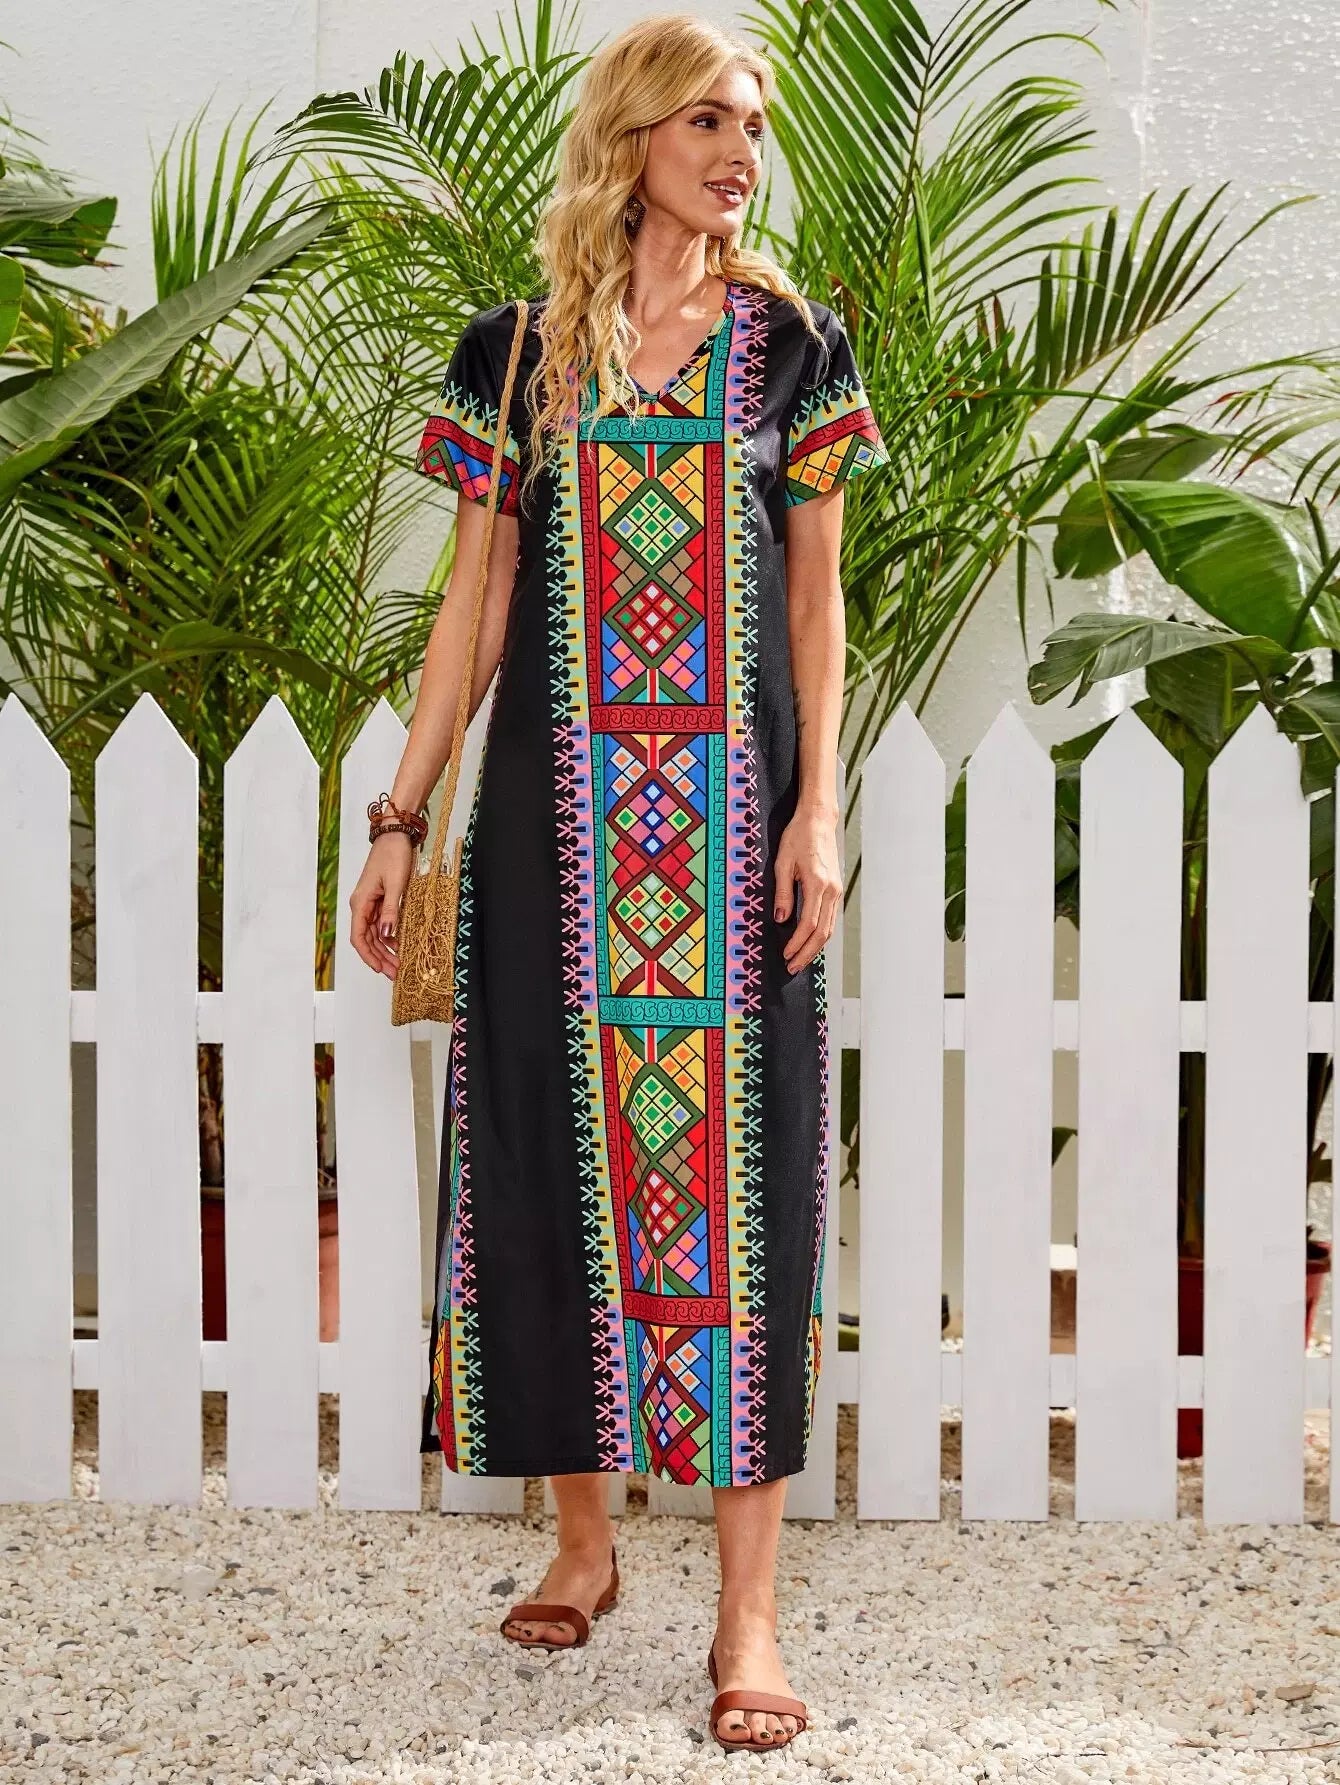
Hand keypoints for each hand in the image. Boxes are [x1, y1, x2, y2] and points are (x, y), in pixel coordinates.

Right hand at [349, 831, 415, 978]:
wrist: (395, 835)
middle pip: (367, 940)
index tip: (380, 970)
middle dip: (380, 958)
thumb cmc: (393, 855)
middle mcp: (362, 905)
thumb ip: (391, 911)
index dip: (368, 956)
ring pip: (375, 934)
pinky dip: (390, 936)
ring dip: (385, 950)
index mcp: (360, 903)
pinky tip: (400, 946)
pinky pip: (382, 924)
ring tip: (399, 964)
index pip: (359, 938)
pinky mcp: (380, 899)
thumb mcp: (396, 884)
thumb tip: (387, 934)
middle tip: (396, 973)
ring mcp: (371, 903)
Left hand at [773, 805, 840, 973]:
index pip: (808, 924)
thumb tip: (780, 919)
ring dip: (815, 947)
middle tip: (793, 967)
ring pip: (829, 928)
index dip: (797, 943)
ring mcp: (836, 890)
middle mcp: (831, 890)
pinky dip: (821, 934)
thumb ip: (782, 893)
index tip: (786, 954)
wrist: (818, 821)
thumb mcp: (783, 863)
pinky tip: (810, 942)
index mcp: (817, 884)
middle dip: (807, 952)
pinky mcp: (836, 889)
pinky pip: (830, 918)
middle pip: (822, 932)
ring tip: (800, 959)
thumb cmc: (798, 838)